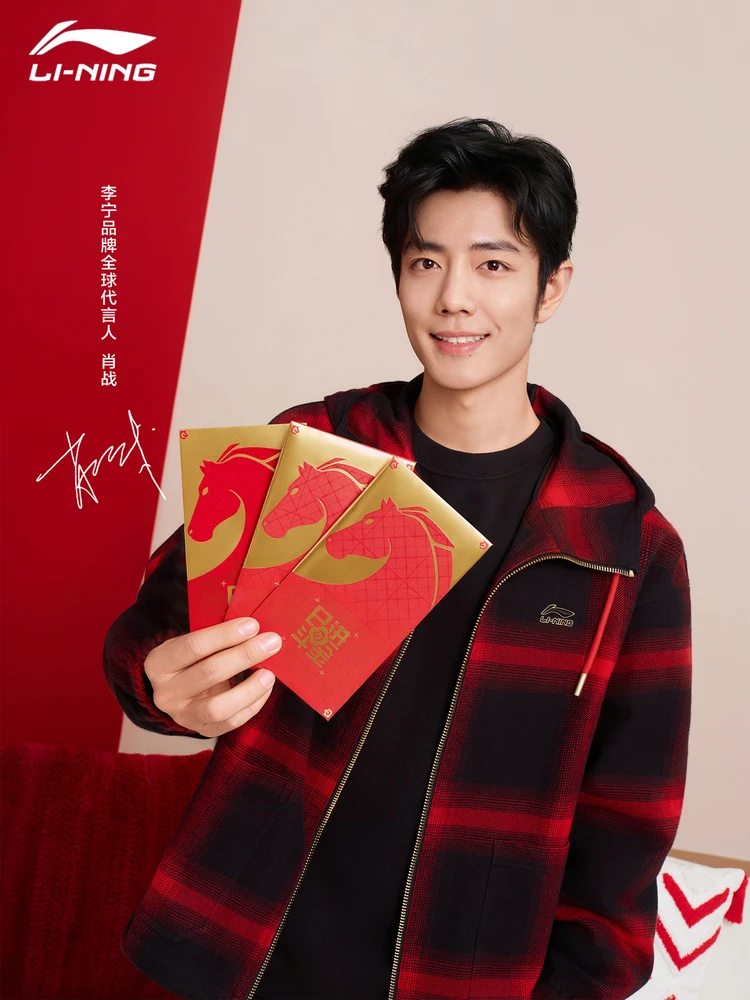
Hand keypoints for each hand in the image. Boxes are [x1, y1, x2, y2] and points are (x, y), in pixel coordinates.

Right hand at [144, 617, 281, 737]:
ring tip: (269, 673)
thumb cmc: (191, 659)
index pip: (192, 647)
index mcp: (159, 663)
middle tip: (271, 642)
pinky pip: (231, 722)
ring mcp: (183, 716)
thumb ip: (217, 637)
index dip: (224, 635)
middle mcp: (166, 693)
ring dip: (249, 689)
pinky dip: (253, 704)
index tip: (252, 625)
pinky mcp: (203, 730)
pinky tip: (265, 687)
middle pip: (208, 673)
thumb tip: (254, 629)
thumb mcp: (192, 642)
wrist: (179, 691)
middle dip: (244, 656)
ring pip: (218, 707)